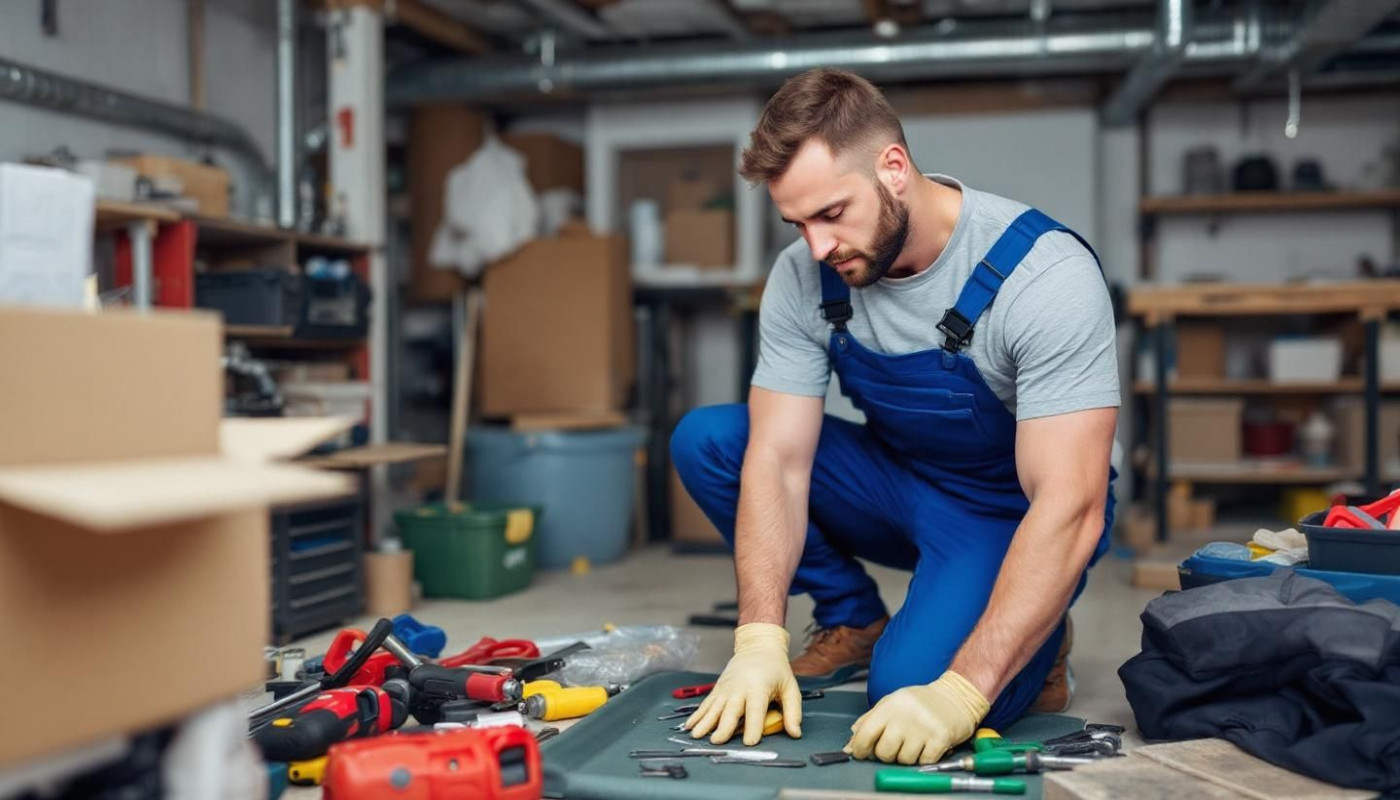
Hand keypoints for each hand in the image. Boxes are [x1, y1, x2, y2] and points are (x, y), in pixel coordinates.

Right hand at [683, 623, 803, 745]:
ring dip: (704, 722)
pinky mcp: (718, 689)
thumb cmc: (776, 670)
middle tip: (716, 742)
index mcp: (758, 688)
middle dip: (723, 727)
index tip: (749, 742)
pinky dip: (697, 715)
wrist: (758, 646)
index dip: (752, 726)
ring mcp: (726, 688)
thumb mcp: (790, 688)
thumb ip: (793, 711)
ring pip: (714, 707)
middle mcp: (739, 688)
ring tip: (695, 736)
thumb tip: (795, 733)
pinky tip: (689, 726)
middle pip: (730, 710)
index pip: (755, 710)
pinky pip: (706, 703)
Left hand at [845, 670, 988, 764]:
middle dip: (886, 755)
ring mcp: (924, 727)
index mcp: (890, 706)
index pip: (865, 733)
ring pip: (904, 760)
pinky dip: (924, 758)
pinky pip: (924, 761)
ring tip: (914, 744)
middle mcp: (906, 716)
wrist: (957, 695)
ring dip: (907, 757)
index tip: (862, 753)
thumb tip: (851, 743)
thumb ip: (869, 721)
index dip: (860, 748)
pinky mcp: (941, 738)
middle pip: (884, 752)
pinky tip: (927, 746)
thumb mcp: (891, 703)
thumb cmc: (921, 702)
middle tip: (894, 747)